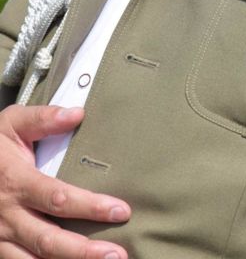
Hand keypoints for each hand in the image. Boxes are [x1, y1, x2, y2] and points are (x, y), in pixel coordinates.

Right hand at [0, 105, 129, 257]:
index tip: (121, 211)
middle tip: (118, 254)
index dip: (90, 207)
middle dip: (84, 251)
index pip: (57, 198)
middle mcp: (8, 215)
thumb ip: (43, 118)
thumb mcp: (12, 124)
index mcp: (17, 182)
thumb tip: (78, 113)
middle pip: (48, 240)